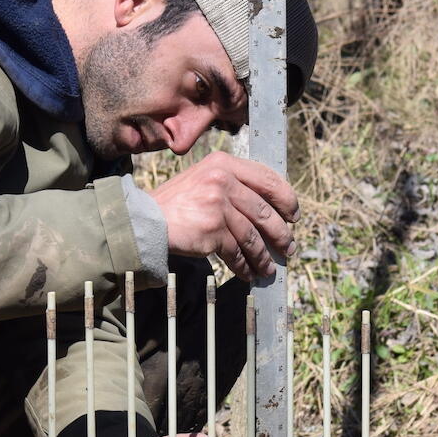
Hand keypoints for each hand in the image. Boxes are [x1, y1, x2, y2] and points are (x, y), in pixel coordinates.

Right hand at [148, 151, 299, 281]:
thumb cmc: (175, 203)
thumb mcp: (203, 179)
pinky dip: (245, 266)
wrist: (144, 219)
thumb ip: (232, 185)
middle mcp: (222, 180)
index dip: (286, 199)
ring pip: (253, 236)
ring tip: (268, 268)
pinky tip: (248, 273)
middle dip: (280, 234)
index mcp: (223, 163)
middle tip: (288, 247)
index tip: (293, 215)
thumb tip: (269, 209)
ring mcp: (218, 205)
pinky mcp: (212, 230)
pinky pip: (237, 252)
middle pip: (264, 211)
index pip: (268, 178)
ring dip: (263, 256)